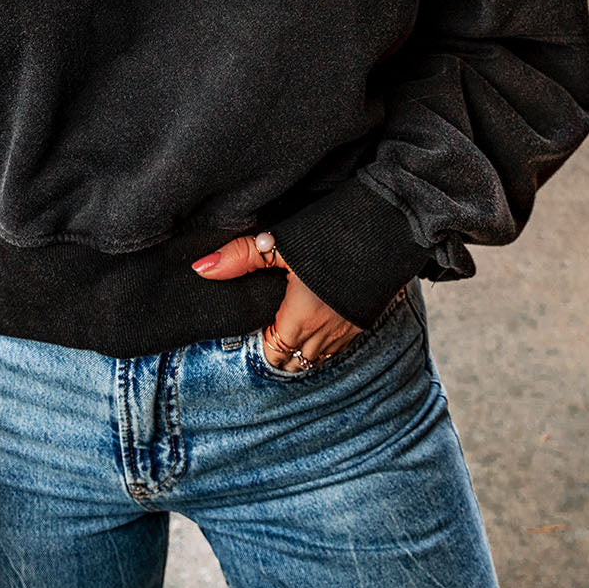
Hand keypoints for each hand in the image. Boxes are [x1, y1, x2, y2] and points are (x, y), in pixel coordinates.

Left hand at [191, 233, 361, 371]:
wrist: (387, 228)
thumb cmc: (329, 236)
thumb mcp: (279, 244)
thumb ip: (240, 257)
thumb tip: (201, 268)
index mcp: (300, 320)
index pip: (273, 355)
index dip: (261, 345)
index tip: (256, 325)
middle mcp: (325, 333)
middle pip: (294, 360)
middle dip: (279, 350)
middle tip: (268, 325)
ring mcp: (348, 330)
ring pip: (318, 355)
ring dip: (303, 347)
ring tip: (290, 323)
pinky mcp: (364, 320)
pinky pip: (339, 345)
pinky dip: (324, 339)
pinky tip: (318, 315)